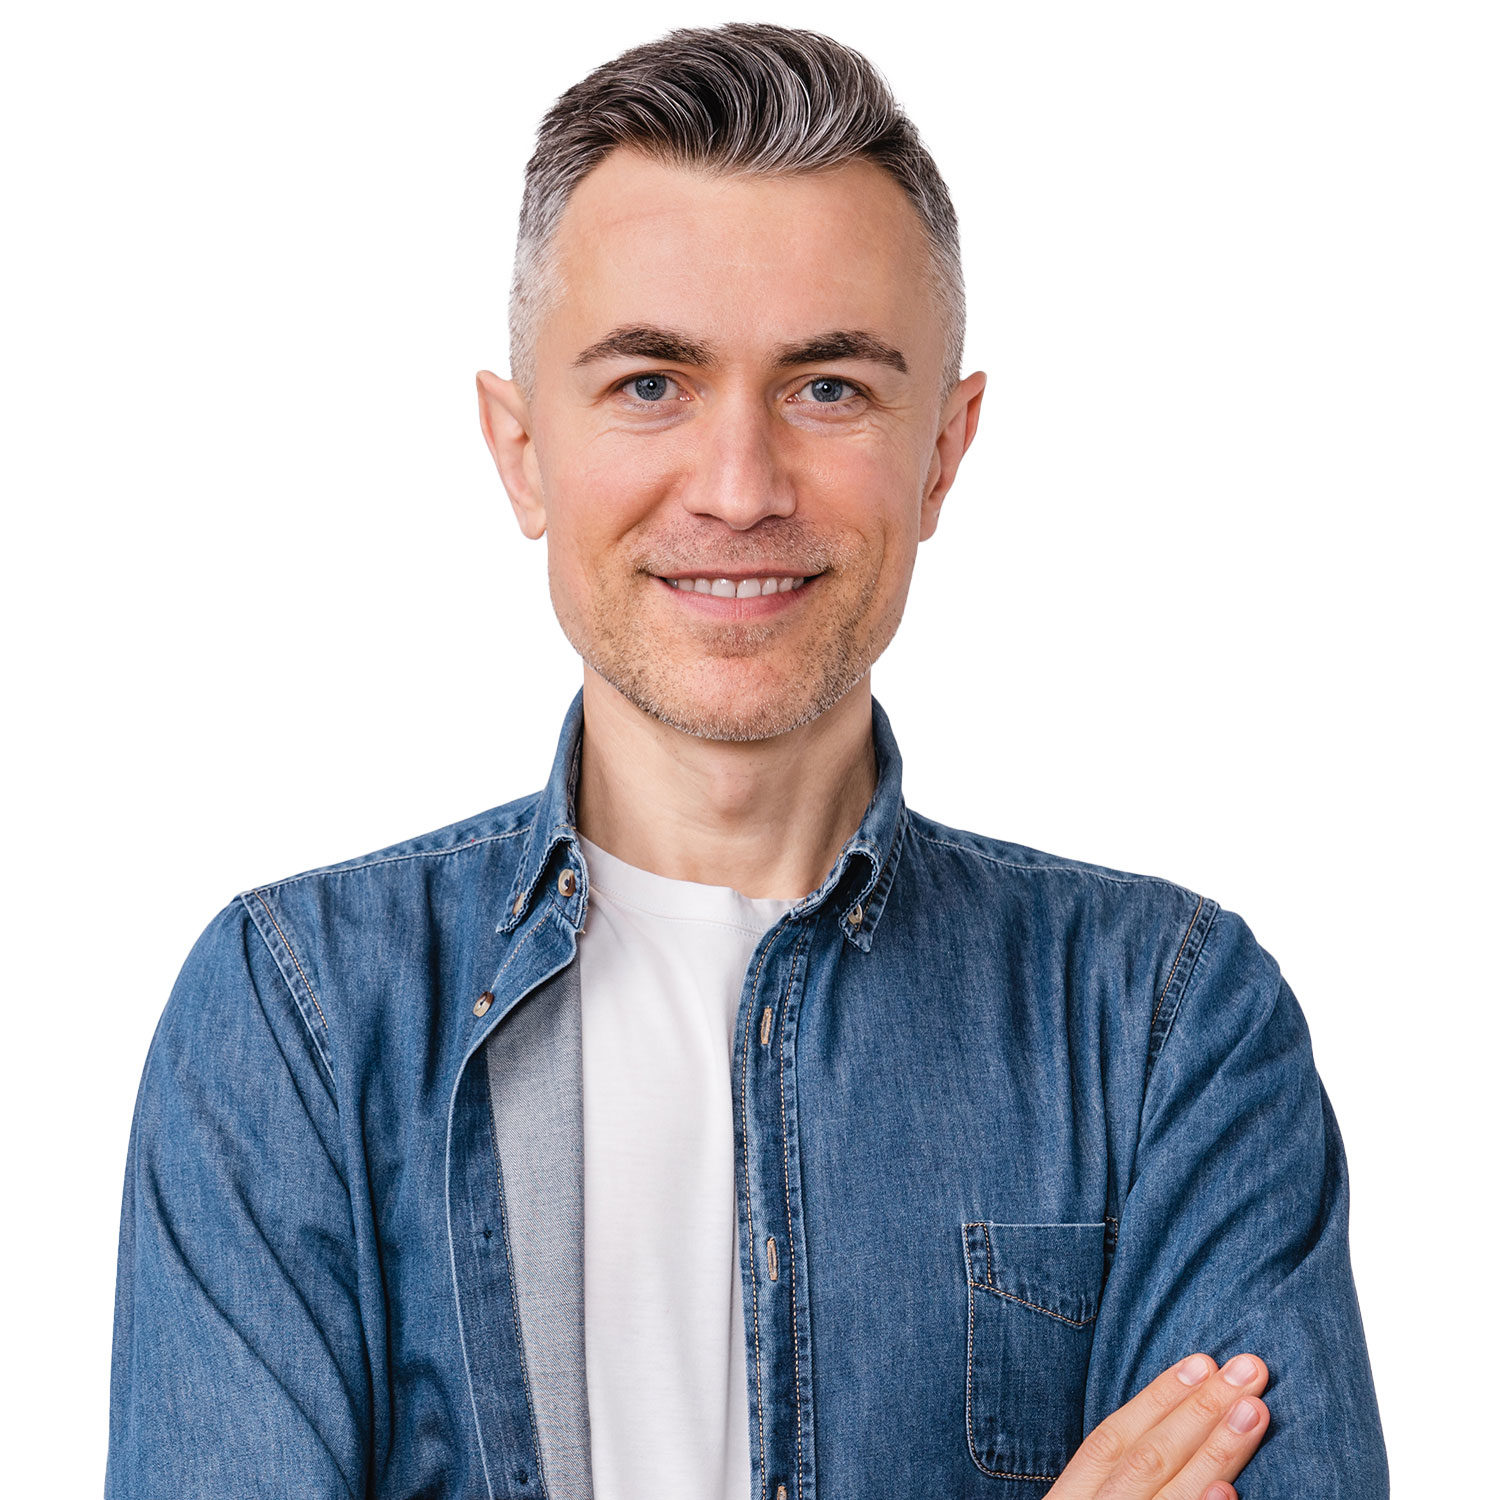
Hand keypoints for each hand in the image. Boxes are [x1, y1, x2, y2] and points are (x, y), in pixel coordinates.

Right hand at [1046, 1352, 1268, 1499]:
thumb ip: (1114, 1480)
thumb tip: (1172, 1427)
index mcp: (1071, 1498)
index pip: (1112, 1438)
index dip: (1157, 1398)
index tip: (1202, 1361)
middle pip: (1146, 1459)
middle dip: (1200, 1410)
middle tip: (1250, 1369)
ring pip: (1168, 1493)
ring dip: (1214, 1451)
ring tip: (1255, 1412)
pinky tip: (1228, 1492)